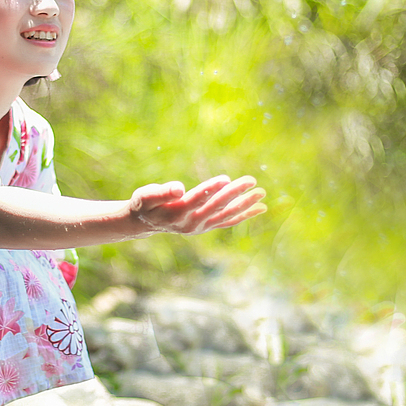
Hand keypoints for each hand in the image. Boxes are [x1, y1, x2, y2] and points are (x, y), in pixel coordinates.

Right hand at [128, 175, 266, 235]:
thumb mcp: (145, 196)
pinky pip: (228, 221)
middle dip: (234, 193)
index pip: (196, 200)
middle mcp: (191, 223)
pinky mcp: (207, 226)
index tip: (225, 178)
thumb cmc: (144, 204)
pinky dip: (244, 215)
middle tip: (251, 180)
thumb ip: (161, 192)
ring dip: (244, 204)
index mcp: (175, 213)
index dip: (210, 190)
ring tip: (261, 193)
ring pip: (226, 215)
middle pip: (215, 207)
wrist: (145, 223)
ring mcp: (201, 227)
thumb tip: (179, 188)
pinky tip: (259, 208)